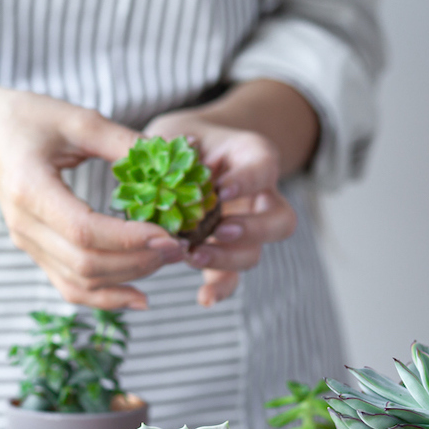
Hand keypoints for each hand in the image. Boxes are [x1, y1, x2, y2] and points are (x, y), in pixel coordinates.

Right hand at [0, 89, 187, 309]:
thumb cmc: (28, 119)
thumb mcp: (76, 119)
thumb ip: (121, 142)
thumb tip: (173, 160)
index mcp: (29, 189)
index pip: (83, 231)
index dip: (129, 239)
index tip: (169, 235)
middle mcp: (24, 225)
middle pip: (85, 263)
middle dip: (138, 261)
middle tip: (180, 247)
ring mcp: (27, 244)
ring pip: (80, 283)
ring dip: (129, 278)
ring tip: (166, 261)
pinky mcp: (36, 253)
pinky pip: (71, 287)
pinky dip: (106, 297)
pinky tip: (139, 296)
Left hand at [143, 113, 298, 306]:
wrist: (185, 153)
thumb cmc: (182, 139)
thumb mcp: (178, 131)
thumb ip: (171, 145)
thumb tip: (149, 156)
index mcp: (254, 158)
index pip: (264, 169)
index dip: (247, 181)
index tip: (223, 188)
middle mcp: (260, 197)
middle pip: (279, 221)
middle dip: (252, 230)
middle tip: (220, 230)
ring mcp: (245, 230)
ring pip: (256, 252)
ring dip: (228, 259)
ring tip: (194, 256)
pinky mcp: (224, 253)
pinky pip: (231, 277)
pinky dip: (220, 288)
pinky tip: (204, 298)